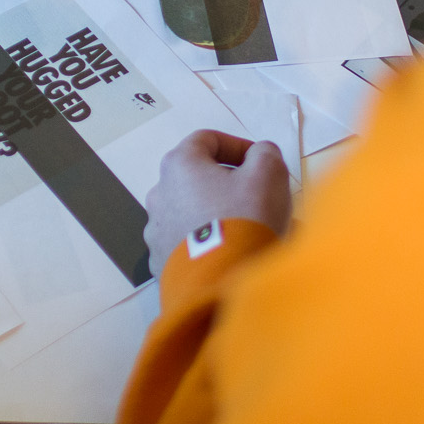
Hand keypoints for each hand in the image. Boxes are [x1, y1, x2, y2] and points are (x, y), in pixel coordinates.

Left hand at [144, 131, 291, 276]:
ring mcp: (155, 230)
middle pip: (197, 178)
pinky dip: (206, 242)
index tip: (258, 162)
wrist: (220, 284)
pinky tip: (230, 254)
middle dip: (228, 184)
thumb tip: (258, 155)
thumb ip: (264, 152)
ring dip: (217, 214)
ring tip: (248, 231)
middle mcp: (159, 193)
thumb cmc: (244, 219)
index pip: (206, 139)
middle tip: (256, 198)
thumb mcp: (268, 173)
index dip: (237, 146)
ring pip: (191, 212)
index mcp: (179, 165)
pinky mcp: (160, 261)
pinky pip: (186, 243)